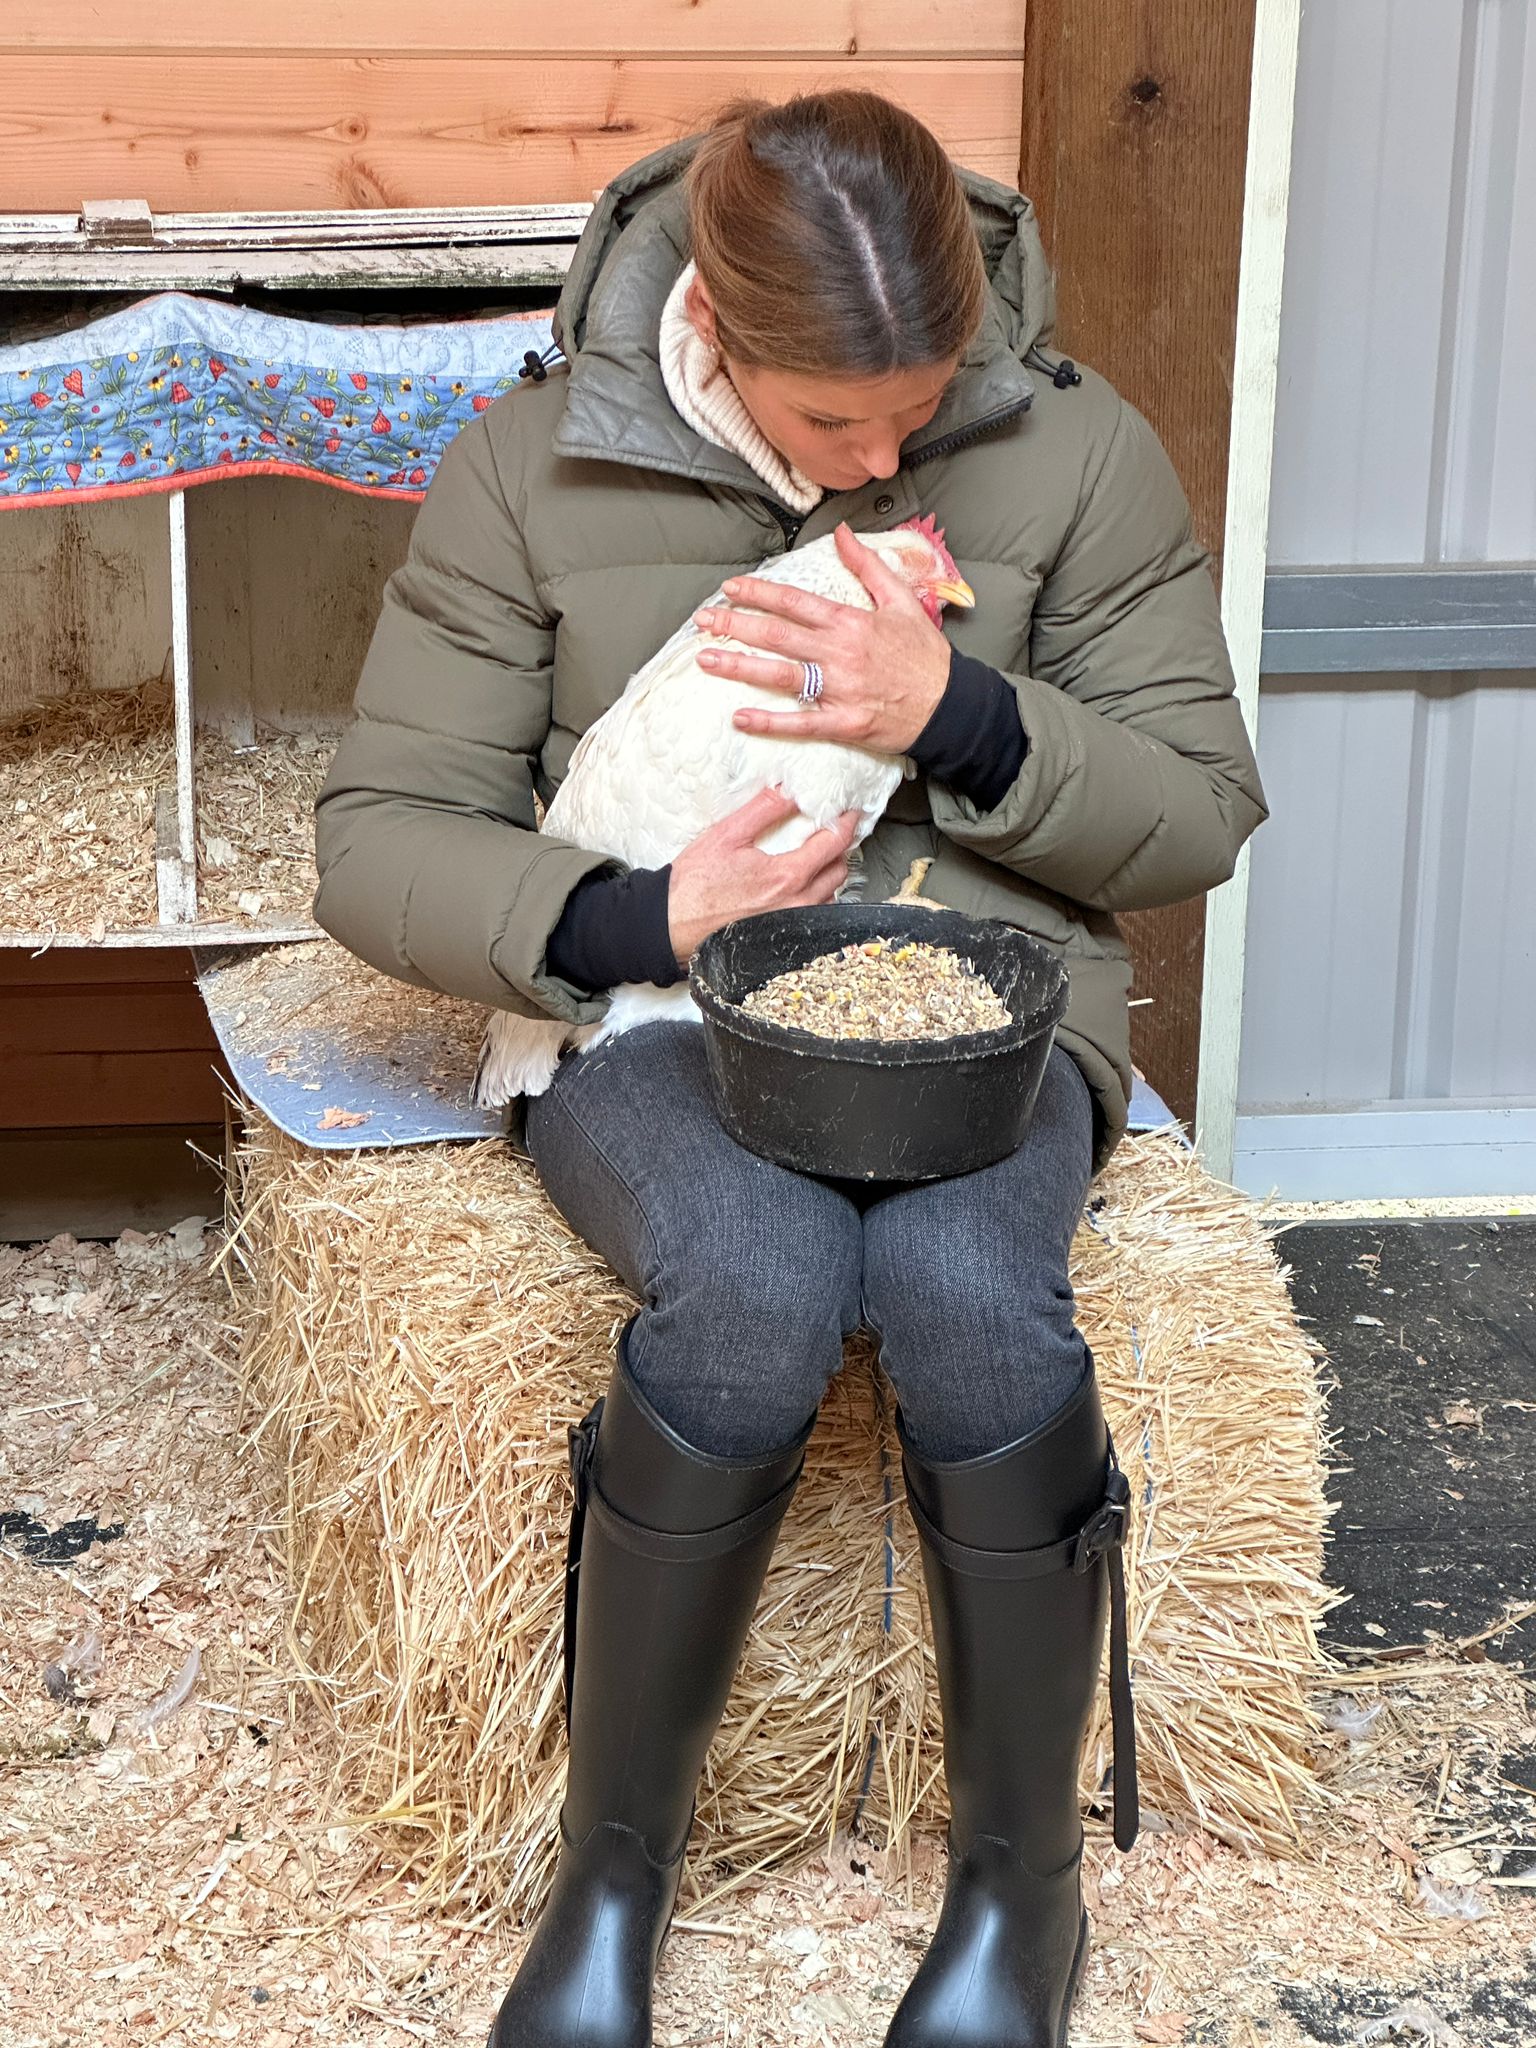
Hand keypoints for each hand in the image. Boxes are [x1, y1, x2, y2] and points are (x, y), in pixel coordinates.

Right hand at [667, 785, 862, 964]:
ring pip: (830, 895)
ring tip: (813, 858)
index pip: (835, 843)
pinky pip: (815, 914)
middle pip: (839, 870)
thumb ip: (763, 809)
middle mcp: (796, 904)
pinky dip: (815, 897)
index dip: (845, 823)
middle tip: (828, 832)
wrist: (673, 925)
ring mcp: (793, 924)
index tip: (847, 812)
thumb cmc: (694, 887)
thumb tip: (789, 789)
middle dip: (838, 848)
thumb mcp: (727, 835)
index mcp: (787, 877)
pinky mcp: (785, 936)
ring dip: (827, 874)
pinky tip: (798, 886)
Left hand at [691, 521, 951, 755]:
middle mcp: (839, 653)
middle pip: (777, 635)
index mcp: (850, 622)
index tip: (730, 588)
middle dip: (735, 625)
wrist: (952, 703)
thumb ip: (868, 565)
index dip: (758, 593)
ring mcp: (840, 689)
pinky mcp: (844, 722)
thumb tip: (843, 533)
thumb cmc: (926, 655)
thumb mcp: (902, 600)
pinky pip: (801, 724)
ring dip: (741, 666)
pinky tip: (740, 718)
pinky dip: (770, 722)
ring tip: (707, 659)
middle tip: (703, 620)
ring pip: (781, 675)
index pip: (794, 602)